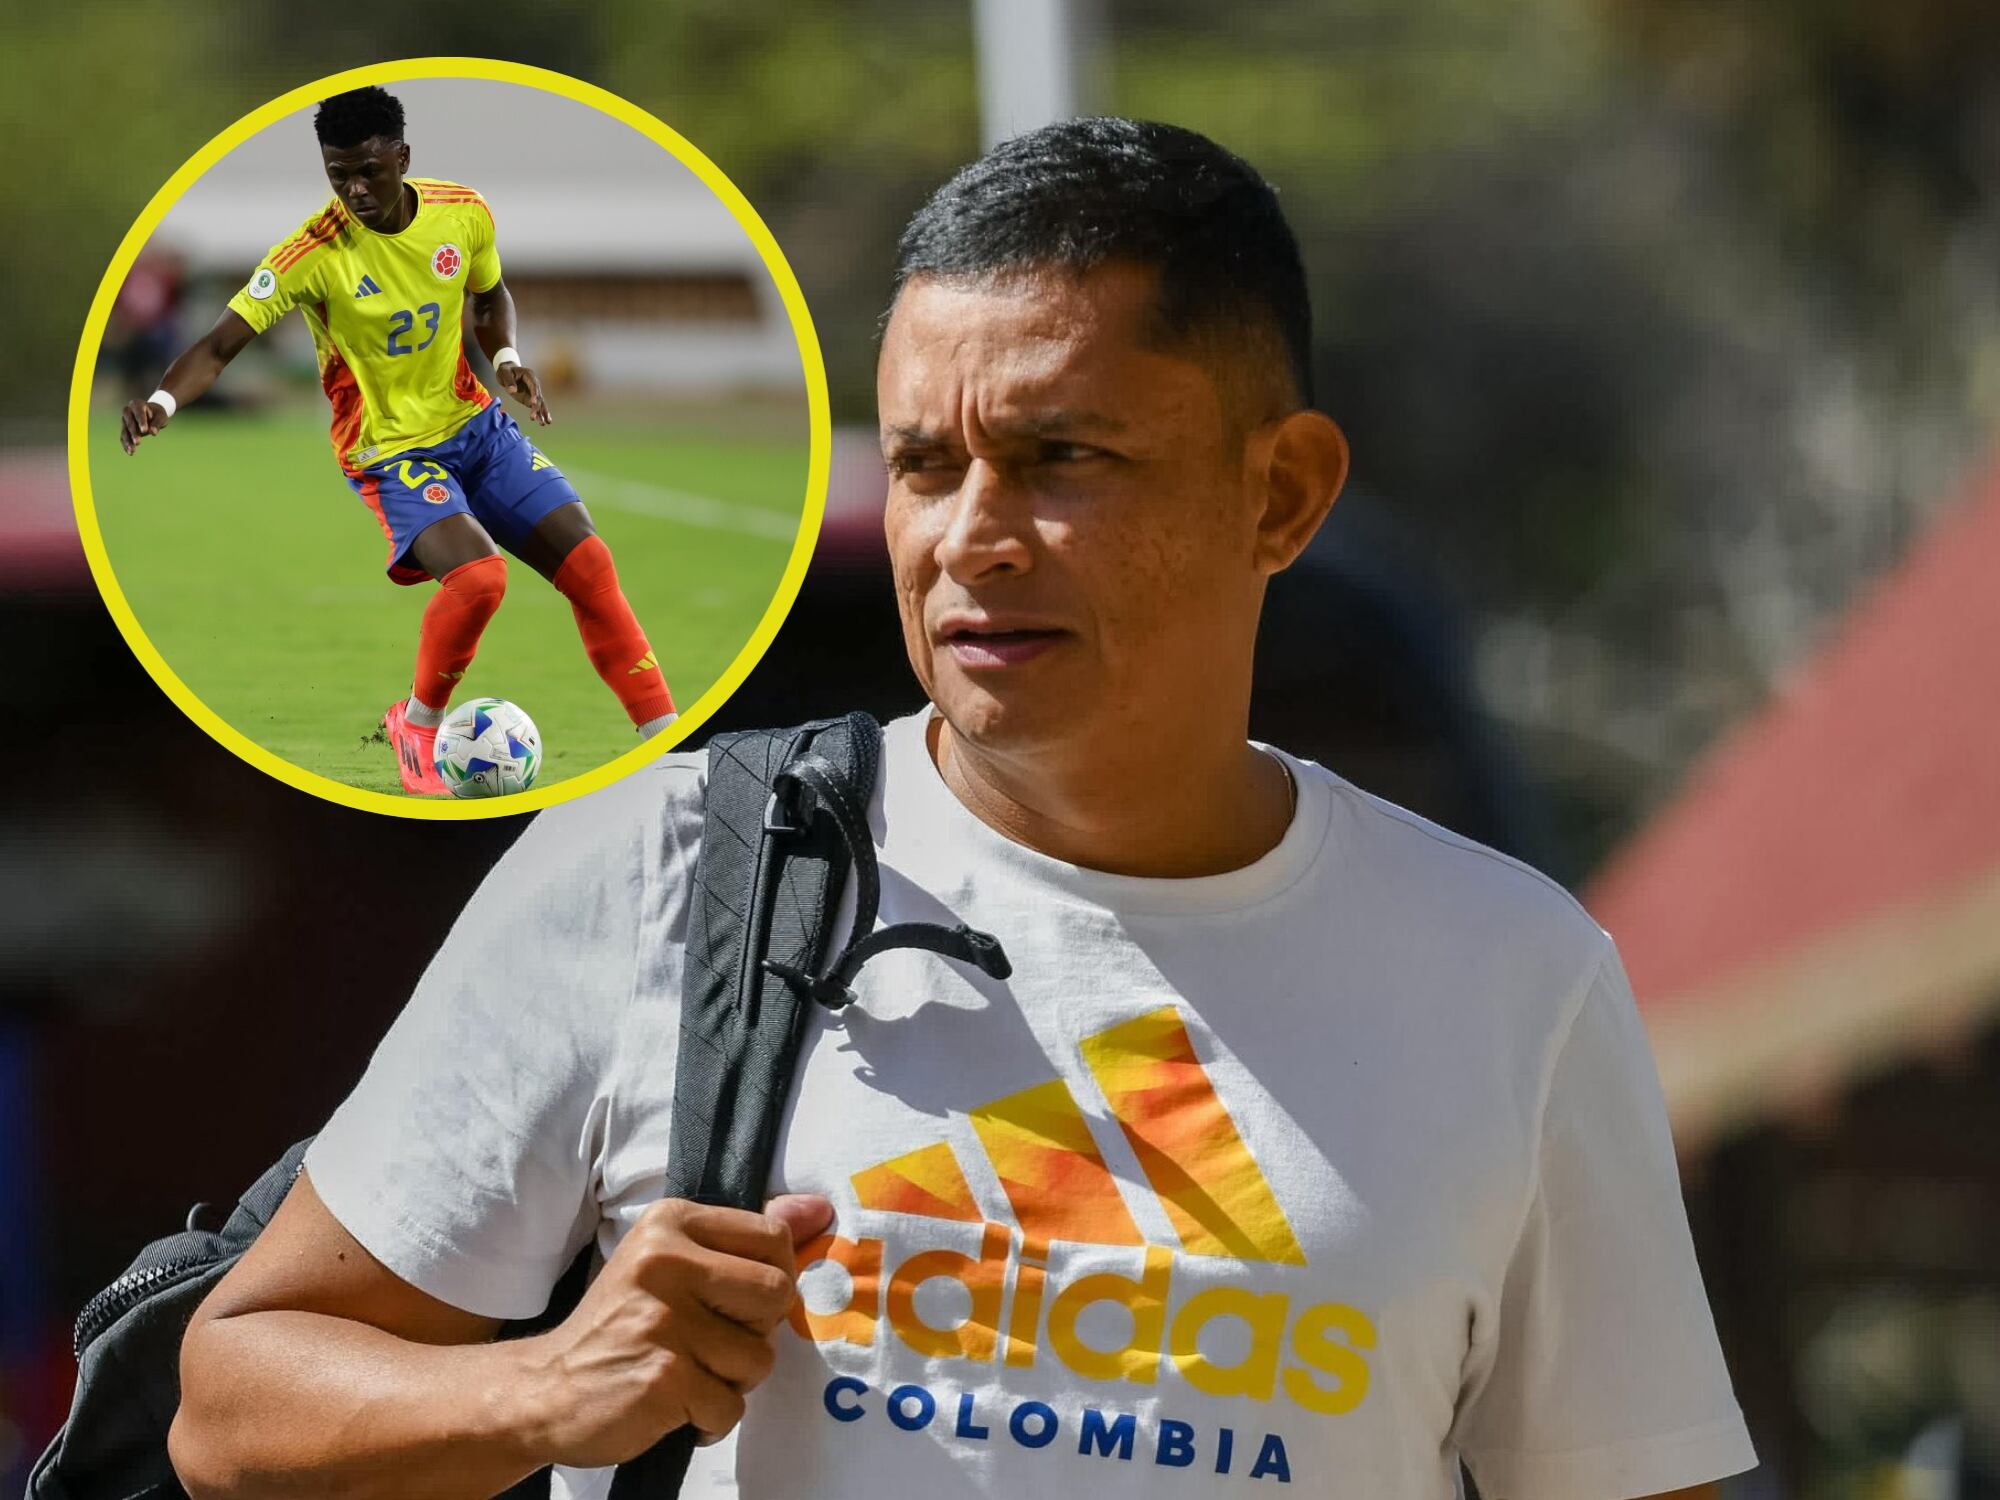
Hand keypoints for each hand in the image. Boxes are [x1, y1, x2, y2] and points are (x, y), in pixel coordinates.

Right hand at [120, 397, 170, 453]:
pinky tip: (130, 453)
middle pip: (129, 422)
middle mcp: (128, 411)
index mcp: (137, 404)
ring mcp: (124, 420)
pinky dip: (126, 444)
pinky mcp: (124, 428)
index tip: (145, 431)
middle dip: (134, 433)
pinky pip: (123, 437)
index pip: (139, 413)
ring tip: (132, 450)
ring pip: (125, 431)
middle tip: (138, 442)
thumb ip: (157, 424)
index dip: (141, 421)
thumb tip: (153, 432)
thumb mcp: (161, 417)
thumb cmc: (158, 414)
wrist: (153, 414)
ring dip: (128, 441)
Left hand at [497, 360, 550, 424]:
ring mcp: (533, 392)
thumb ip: (509, 381)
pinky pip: (536, 407)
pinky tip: (543, 422)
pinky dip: (539, 414)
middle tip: (533, 417)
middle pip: (538, 397)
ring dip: (542, 413)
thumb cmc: (505, 371)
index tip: (533, 403)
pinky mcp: (530, 398)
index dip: (534, 394)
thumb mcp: (504, 373)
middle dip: (537, 407)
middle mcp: (534, 384)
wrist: (506, 372)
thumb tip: (513, 390)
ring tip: (544, 423)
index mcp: (530, 376)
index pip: (534, 386)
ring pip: (540, 403)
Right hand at [515, 1193, 832, 1468]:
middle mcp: (664, 1260)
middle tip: (709, 1342)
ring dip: (732, 1380)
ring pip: (760, 1357)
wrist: (545, 1390)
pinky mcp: (664, 1376)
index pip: (773, 1238)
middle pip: (776, 1294)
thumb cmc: (623, 1324)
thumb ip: (745, 1239)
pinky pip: (731, 1406)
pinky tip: (674, 1404)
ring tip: (686, 1372)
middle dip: (755, 1331)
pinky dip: (710, 1418)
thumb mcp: (673, 1263)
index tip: (736, 1301)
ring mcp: (663, 1319)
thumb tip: (819, 1211)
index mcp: (670, 1221)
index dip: (770, 1279)